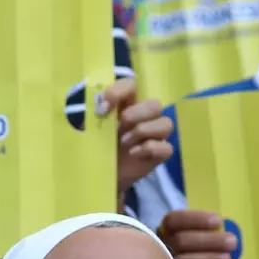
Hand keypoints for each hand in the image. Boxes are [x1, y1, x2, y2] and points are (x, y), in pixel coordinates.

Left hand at [97, 78, 173, 202]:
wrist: (101, 173)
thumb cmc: (98, 146)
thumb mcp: (91, 128)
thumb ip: (94, 114)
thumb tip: (101, 107)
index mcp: (128, 103)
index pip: (132, 84)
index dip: (120, 92)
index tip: (104, 108)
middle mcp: (146, 115)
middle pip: (154, 104)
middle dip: (134, 116)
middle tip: (118, 129)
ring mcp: (156, 135)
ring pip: (165, 123)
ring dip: (142, 131)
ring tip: (124, 143)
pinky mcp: (160, 153)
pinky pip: (166, 147)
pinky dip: (149, 148)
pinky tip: (133, 153)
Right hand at [157, 209, 235, 258]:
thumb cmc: (201, 258)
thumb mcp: (200, 242)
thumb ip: (209, 234)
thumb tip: (228, 229)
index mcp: (167, 234)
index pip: (174, 220)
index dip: (195, 219)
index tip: (218, 221)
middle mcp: (162, 251)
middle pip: (180, 240)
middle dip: (209, 240)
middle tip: (231, 242)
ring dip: (207, 258)